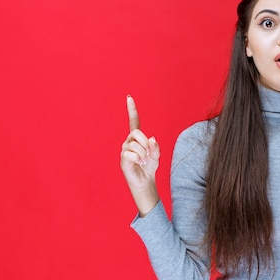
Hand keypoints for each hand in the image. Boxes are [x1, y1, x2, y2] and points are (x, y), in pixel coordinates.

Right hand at [120, 95, 159, 215]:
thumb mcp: (156, 155)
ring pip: (135, 144)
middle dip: (145, 143)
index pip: (134, 121)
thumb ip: (155, 146)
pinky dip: (139, 159)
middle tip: (148, 154)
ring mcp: (124, 150)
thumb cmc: (150, 167)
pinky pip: (131, 154)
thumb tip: (151, 138)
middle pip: (137, 133)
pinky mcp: (123, 159)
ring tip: (144, 161)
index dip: (132, 110)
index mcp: (137, 138)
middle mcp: (128, 142)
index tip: (129, 97)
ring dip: (144, 154)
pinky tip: (140, 164)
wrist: (145, 182)